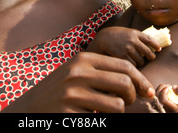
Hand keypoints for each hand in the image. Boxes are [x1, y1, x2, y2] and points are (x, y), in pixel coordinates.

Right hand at [3, 52, 154, 112]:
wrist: (29, 109)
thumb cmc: (59, 91)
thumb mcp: (76, 73)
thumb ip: (101, 72)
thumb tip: (137, 82)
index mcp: (82, 59)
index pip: (123, 65)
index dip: (141, 79)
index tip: (148, 91)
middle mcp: (78, 73)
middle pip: (124, 84)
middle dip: (131, 97)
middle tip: (125, 103)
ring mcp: (73, 93)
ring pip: (117, 105)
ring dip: (117, 112)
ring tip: (104, 111)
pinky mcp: (69, 112)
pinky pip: (102, 119)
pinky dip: (100, 119)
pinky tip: (88, 116)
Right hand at [87, 27, 160, 66]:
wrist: (102, 38)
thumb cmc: (116, 35)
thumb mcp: (127, 32)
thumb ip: (137, 37)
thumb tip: (151, 44)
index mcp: (135, 33)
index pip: (150, 39)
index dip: (156, 45)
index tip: (159, 49)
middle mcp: (133, 40)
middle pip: (148, 52)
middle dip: (150, 56)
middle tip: (150, 58)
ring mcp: (128, 49)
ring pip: (141, 61)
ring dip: (140, 62)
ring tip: (136, 60)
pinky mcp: (123, 56)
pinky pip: (133, 65)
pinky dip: (132, 65)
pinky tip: (129, 62)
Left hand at [156, 84, 177, 112]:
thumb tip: (173, 86)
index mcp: (174, 112)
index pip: (163, 101)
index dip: (164, 91)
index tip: (169, 86)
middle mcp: (167, 113)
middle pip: (157, 100)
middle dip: (160, 90)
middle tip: (167, 85)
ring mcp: (164, 111)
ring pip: (155, 101)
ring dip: (159, 92)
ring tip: (167, 88)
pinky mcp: (163, 109)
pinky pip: (157, 102)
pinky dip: (159, 95)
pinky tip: (165, 92)